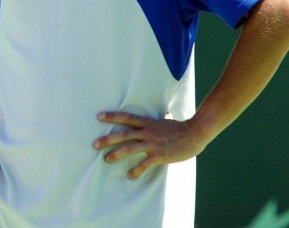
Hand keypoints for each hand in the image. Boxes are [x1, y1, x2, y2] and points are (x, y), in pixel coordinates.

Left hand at [93, 111, 207, 179]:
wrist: (194, 134)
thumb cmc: (180, 128)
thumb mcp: (164, 121)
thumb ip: (158, 119)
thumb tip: (163, 112)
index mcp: (147, 123)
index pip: (126, 118)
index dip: (112, 116)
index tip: (99, 117)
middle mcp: (147, 132)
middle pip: (123, 134)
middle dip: (107, 139)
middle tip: (94, 144)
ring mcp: (152, 144)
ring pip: (129, 149)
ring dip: (116, 154)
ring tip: (106, 159)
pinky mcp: (159, 155)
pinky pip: (144, 164)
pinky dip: (136, 170)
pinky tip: (130, 176)